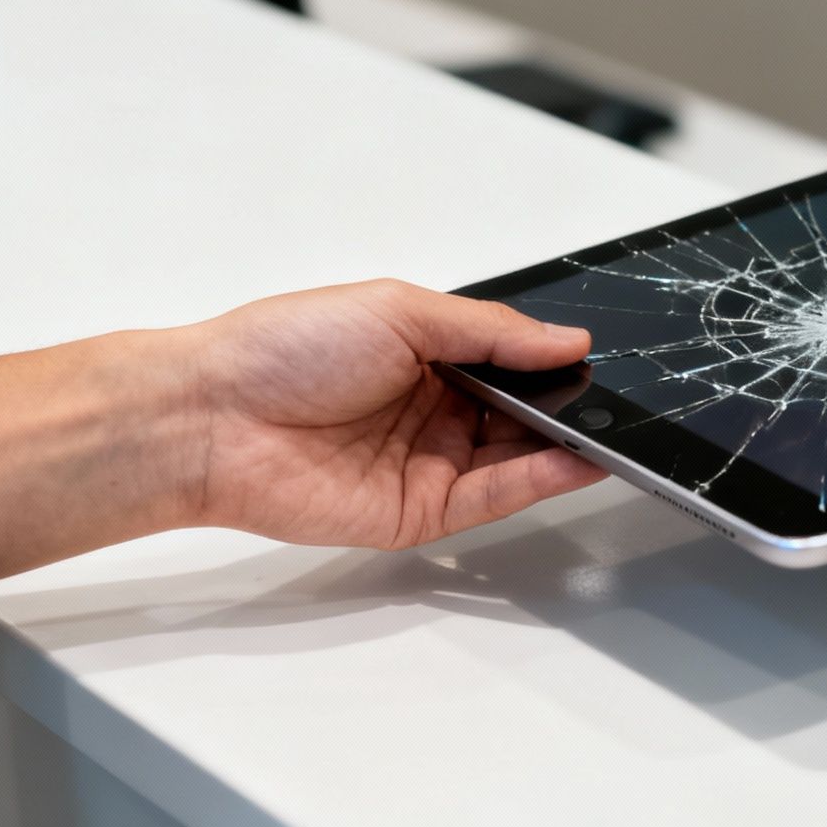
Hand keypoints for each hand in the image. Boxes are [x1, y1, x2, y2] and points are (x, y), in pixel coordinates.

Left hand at [186, 280, 604, 547]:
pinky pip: (492, 499)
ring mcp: (427, 466)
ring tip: (613, 430)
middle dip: (566, 408)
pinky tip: (576, 461)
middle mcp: (431, 414)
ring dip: (564, 447)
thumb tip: (567, 339)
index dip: (550, 365)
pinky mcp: (419, 514)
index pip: (509, 365)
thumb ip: (491, 331)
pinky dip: (539, 481)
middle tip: (615, 400)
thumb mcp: (400, 311)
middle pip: (520, 416)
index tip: (595, 361)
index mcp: (425, 358)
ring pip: (515, 460)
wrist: (212, 418)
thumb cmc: (286, 349)